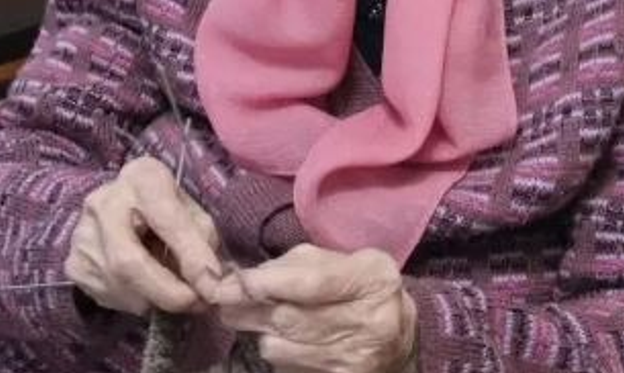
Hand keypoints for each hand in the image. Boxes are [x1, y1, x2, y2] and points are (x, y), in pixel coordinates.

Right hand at [64, 156, 223, 316]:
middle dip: (166, 291)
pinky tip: (147, 289)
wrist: (122, 210)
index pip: (165, 219)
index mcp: (142, 178)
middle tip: (195, 304)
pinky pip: (108, 295)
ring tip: (177, 295)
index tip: (212, 283)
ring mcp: (82, 235)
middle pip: (128, 261)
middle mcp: (102, 202)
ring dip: (154, 300)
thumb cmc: (166, 209)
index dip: (191, 255)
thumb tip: (211, 283)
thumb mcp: (192, 212)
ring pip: (118, 285)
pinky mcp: (74, 264)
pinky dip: (136, 302)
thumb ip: (202, 242)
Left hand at [214, 245, 417, 372]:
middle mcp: (369, 322)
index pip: (311, 284)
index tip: (236, 281)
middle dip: (248, 309)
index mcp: (372, 280)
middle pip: (289, 319)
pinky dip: (278, 354)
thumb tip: (245, 278)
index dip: (268, 283)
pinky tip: (284, 341)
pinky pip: (288, 369)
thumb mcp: (343, 262)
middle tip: (222, 299)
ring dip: (261, 333)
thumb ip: (298, 265)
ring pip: (281, 349)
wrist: (401, 337)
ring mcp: (355, 359)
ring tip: (259, 319)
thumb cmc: (363, 289)